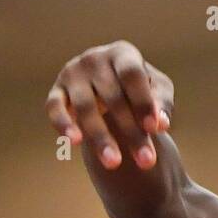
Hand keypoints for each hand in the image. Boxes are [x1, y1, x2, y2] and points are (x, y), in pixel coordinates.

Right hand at [46, 40, 174, 169]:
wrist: (110, 85)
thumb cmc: (139, 88)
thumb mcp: (157, 89)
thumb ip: (162, 103)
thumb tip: (161, 123)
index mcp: (122, 54)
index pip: (132, 75)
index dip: (143, 101)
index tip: (153, 129)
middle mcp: (94, 59)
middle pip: (112, 97)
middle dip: (131, 132)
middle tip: (146, 161)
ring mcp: (72, 74)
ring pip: (85, 106)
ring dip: (100, 136)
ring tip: (114, 163)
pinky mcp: (57, 92)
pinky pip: (55, 108)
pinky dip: (63, 124)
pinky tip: (73, 143)